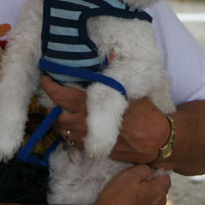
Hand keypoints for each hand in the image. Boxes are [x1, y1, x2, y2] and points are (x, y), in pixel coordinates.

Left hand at [40, 76, 168, 163]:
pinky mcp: (94, 151)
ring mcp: (87, 140)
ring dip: (60, 123)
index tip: (46, 80)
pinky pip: (74, 144)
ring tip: (63, 114)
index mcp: (90, 105)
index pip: (60, 96)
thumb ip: (115, 75)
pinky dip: (71, 135)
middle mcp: (84, 124)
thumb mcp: (130, 90)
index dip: (49, 87)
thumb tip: (110, 54)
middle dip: (51, 109)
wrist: (158, 140)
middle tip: (53, 100)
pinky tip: (78, 127)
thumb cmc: (146, 113)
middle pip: (56, 117)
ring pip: (63, 132)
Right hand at [90, 164, 170, 204]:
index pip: (166, 178)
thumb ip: (143, 169)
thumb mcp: (128, 175)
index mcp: (158, 191)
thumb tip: (150, 170)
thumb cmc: (115, 200)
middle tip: (134, 185)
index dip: (157, 173)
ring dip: (146, 201)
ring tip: (129, 200)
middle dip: (152, 187)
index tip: (145, 173)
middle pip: (161, 192)